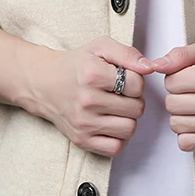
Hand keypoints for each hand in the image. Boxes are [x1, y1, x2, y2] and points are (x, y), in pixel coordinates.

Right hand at [36, 36, 155, 157]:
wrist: (44, 83)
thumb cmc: (76, 65)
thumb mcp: (101, 47)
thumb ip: (128, 53)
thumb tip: (149, 67)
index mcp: (92, 74)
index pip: (137, 84)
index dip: (136, 80)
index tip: (123, 79)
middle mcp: (86, 100)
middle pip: (137, 108)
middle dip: (133, 100)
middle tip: (120, 94)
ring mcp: (83, 123)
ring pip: (129, 128)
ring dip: (127, 118)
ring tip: (115, 108)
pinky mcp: (81, 140)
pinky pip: (116, 147)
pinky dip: (118, 137)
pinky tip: (110, 123)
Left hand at [149, 39, 194, 151]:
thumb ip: (180, 55)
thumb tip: (155, 65)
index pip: (170, 81)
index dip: (176, 77)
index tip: (189, 77)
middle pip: (170, 103)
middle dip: (178, 95)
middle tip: (193, 91)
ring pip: (175, 123)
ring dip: (181, 114)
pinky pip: (184, 142)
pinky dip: (186, 133)